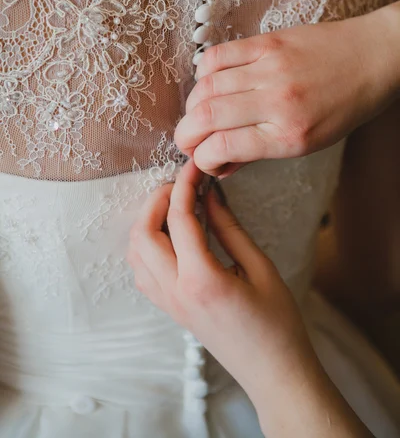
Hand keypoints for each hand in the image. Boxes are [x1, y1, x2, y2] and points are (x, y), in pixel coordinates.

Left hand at [128, 161, 371, 437]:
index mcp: (201, 279)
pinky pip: (143, 272)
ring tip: (175, 206)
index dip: (184, 186)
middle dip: (156, 200)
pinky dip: (147, 246)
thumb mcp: (260, 268)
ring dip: (147, 222)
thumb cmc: (277, 323)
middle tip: (181, 185)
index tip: (193, 167)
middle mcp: (176, 292)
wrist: (273, 372)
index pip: (179, 219)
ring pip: (136, 253)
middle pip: (143, 233)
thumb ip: (229, 228)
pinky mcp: (170, 310)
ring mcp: (169, 304)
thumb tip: (210, 195)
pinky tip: (171, 237)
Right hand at [175, 6, 399, 175]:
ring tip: (198, 114)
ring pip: (205, 87)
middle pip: (206, 116)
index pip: (222, 148)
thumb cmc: (344, 107)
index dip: (201, 159)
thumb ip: (258, 153)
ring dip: (191, 106)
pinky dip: (202, 73)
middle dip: (185, 135)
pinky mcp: (266, 42)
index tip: (203, 159)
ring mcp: (270, 68)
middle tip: (188, 140)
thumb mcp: (308, 143)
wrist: (372, 57)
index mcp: (289, 135)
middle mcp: (277, 101)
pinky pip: (216, 56)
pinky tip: (209, 83)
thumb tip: (219, 164)